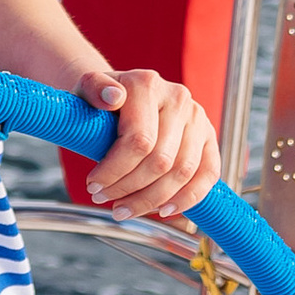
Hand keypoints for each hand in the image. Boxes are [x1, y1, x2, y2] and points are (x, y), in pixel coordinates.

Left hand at [81, 67, 219, 220]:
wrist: (118, 94)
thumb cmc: (101, 99)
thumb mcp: (86, 89)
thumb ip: (93, 88)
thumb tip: (112, 97)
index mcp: (147, 84)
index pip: (138, 140)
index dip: (115, 171)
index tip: (93, 186)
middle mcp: (177, 98)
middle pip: (160, 161)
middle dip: (129, 189)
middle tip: (104, 200)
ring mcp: (197, 118)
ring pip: (182, 172)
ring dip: (152, 200)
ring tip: (125, 209)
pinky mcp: (209, 137)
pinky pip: (208, 174)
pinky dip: (188, 198)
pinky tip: (164, 211)